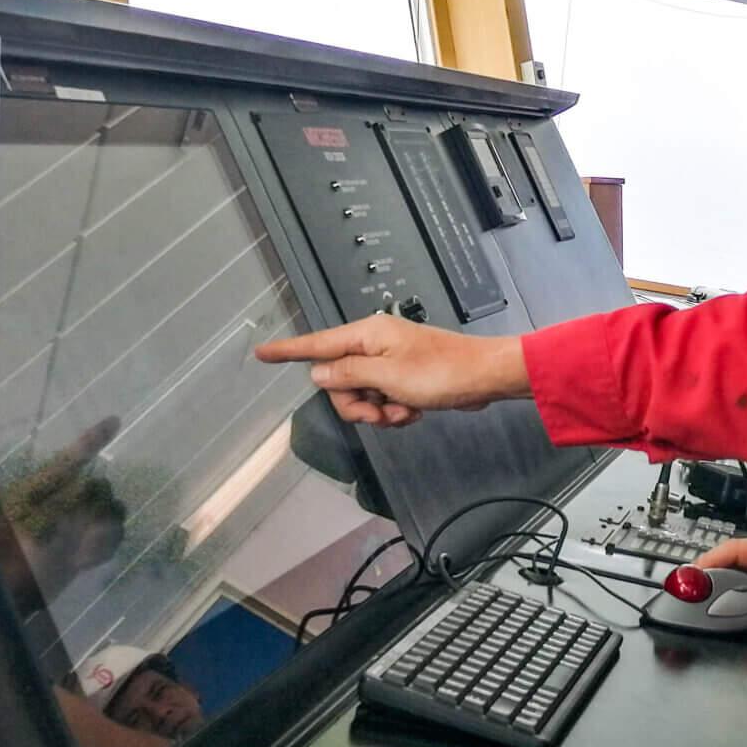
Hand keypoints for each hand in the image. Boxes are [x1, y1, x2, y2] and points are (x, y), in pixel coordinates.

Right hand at [255, 316, 527, 425]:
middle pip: (339, 381)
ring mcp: (389, 362)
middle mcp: (374, 344)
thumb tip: (318, 373)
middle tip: (381, 412)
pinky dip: (394, 411)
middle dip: (356, 405)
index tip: (260, 352)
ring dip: (379, 411)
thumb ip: (348, 374)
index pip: (317, 344)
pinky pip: (382, 400)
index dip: (287, 350)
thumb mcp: (388, 376)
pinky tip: (414, 411)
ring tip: (405, 410)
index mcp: (367, 335)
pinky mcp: (403, 377)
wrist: (485, 377)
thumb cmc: (443, 372)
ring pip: (361, 396)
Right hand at [695, 535, 746, 633]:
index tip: (694, 572)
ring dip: (711, 580)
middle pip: (725, 559)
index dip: (712, 560)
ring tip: (692, 597)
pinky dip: (722, 587)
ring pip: (729, 568)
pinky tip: (714, 601)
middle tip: (684, 591)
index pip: (736, 550)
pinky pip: (737, 577)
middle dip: (703, 572)